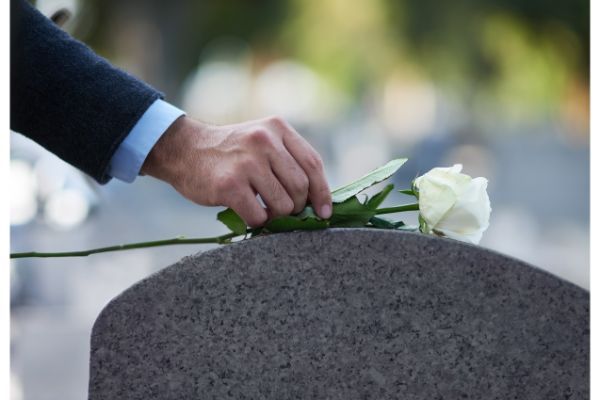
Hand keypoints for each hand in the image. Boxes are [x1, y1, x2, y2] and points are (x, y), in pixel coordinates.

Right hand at [141, 115, 331, 226]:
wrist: (184, 150)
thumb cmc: (229, 153)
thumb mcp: (261, 140)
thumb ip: (287, 160)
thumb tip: (318, 199)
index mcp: (278, 128)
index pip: (313, 164)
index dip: (323, 192)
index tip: (324, 211)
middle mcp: (264, 140)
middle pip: (301, 187)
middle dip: (297, 206)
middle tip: (284, 211)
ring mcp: (247, 162)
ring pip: (283, 204)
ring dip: (277, 216)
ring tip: (264, 211)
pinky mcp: (230, 184)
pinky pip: (259, 216)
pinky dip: (258, 222)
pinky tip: (249, 213)